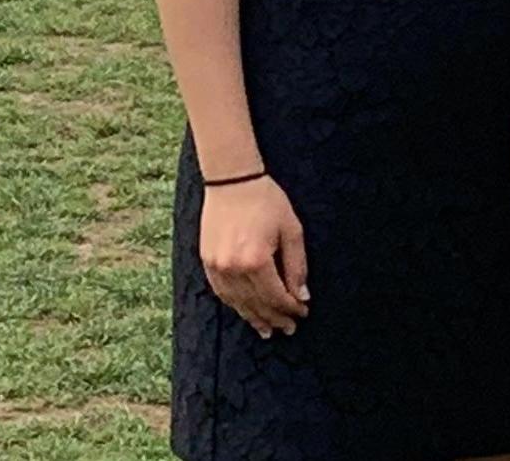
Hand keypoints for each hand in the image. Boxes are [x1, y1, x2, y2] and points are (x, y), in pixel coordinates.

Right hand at [201, 174, 309, 337]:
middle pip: (257, 305)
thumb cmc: (265, 200)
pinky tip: (245, 310)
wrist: (232, 179)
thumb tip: (301, 296)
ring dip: (254, 318)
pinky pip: (222, 293)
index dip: (291, 308)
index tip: (302, 314)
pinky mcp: (207, 262)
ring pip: (238, 304)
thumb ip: (297, 265)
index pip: (276, 297)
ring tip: (267, 330)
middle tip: (288, 329)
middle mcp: (234, 269)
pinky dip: (236, 305)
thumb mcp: (290, 228)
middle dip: (275, 318)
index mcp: (256, 261)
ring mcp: (217, 267)